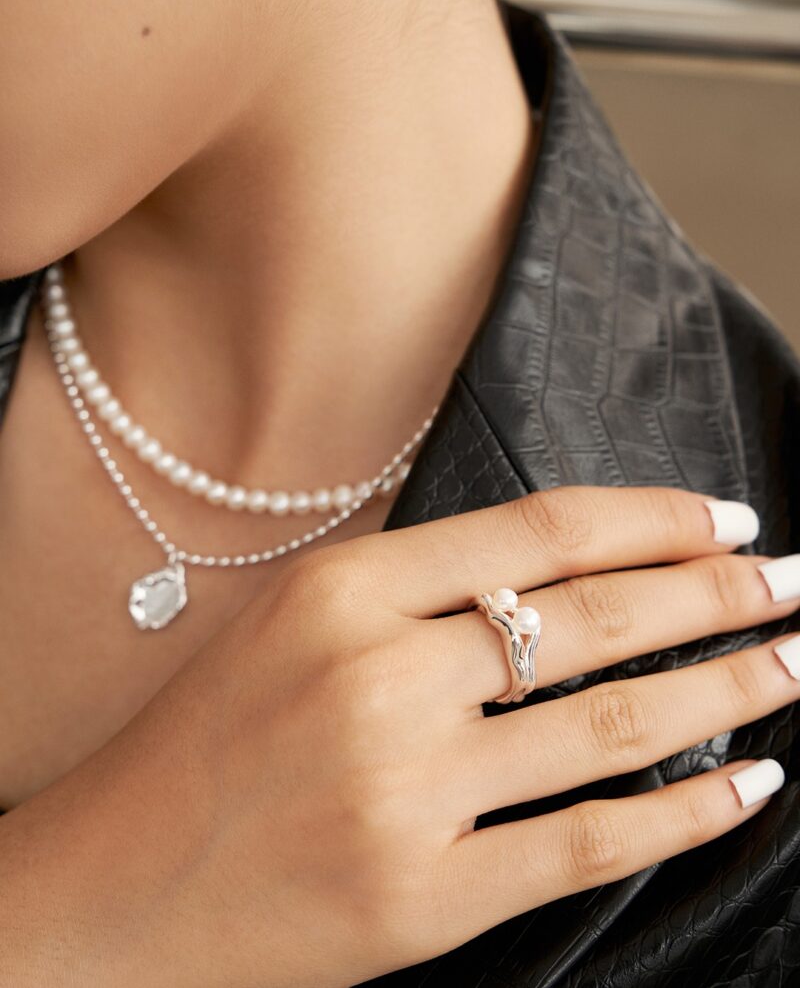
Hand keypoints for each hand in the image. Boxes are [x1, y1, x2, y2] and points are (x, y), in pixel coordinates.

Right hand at [2, 486, 798, 987]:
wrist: (114, 888)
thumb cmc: (206, 744)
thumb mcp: (293, 625)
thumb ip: (416, 591)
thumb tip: (565, 573)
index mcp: (343, 593)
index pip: (540, 533)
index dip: (653, 519)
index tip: (727, 520)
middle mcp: (381, 680)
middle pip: (595, 618)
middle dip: (717, 596)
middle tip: (794, 585)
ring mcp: (408, 794)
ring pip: (614, 726)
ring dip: (727, 690)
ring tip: (793, 666)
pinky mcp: (427, 897)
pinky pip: (591, 843)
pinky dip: (687, 813)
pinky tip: (750, 785)